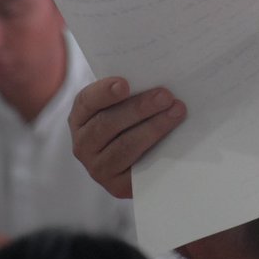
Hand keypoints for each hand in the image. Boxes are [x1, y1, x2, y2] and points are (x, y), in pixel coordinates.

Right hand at [68, 77, 185, 198]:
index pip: (87, 101)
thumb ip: (134, 89)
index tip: (125, 84)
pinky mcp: (117, 186)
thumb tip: (160, 72)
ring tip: (176, 112)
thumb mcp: (126, 103)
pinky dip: (157, 152)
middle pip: (108, 124)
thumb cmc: (134, 120)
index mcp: (81, 116)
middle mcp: (83, 143)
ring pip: (124, 146)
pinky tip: (174, 140)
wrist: (141, 161)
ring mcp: (98, 167)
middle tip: (166, 96)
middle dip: (139, 108)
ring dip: (153, 128)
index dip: (104, 92)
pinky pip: (137, 170)